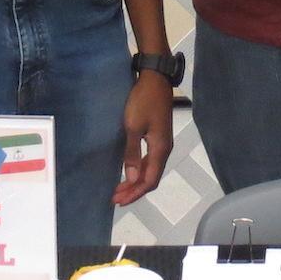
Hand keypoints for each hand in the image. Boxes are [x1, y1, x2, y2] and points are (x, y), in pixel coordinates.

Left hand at [115, 72, 173, 204]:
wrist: (155, 79)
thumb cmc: (143, 101)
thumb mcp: (134, 126)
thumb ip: (133, 154)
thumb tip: (133, 179)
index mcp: (160, 149)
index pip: (150, 180)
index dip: (135, 193)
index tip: (118, 200)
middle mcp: (165, 149)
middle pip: (152, 178)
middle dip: (134, 190)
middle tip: (116, 198)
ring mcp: (163, 142)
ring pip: (151, 169)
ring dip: (136, 181)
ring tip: (120, 188)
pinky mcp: (159, 136)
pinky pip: (151, 160)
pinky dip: (140, 169)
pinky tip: (131, 170)